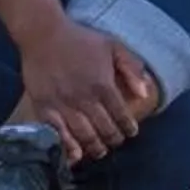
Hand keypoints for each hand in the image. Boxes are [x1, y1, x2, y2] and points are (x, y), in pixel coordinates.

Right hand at [20, 20, 144, 160]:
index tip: (131, 132)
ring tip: (100, 151)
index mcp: (103, 84)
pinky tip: (75, 155)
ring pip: (83, 135)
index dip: (128, 127)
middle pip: (104, 129)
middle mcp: (84, 98)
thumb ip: (132, 68)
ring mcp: (63, 105)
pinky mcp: (44, 107)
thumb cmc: (80, 39)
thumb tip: (146, 93)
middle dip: (113, 139)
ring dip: (95, 147)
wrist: (43, 34)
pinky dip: (68, 146)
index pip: (121, 114)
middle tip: (116, 142)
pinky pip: (57, 133)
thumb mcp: (113, 46)